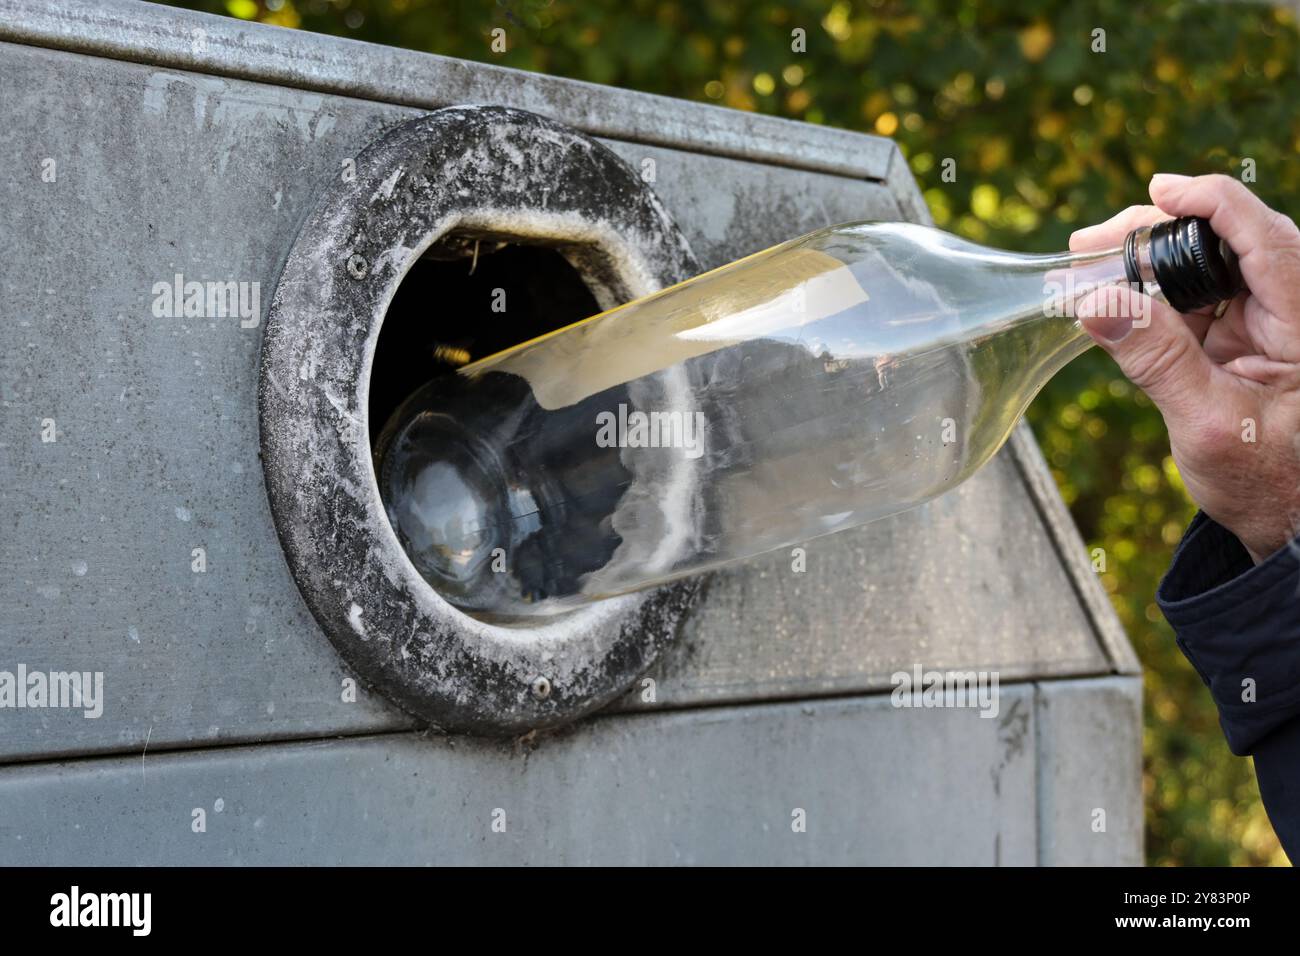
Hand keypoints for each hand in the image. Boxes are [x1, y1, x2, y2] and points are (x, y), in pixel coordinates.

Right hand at [1069, 173, 1299, 562]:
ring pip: (1209, 260)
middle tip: (1093, 243)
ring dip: (1149, 256)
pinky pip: (1196, 294)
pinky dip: (1152, 288)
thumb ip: (1156, 359)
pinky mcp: (1243, 335)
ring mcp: (1267, 320)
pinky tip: (1112, 293)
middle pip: (1231, 236)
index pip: (1264, 236)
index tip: (1159, 192)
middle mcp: (1292, 309)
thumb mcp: (1207, 423)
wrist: (1285, 519)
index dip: (1210, 201)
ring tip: (1090, 263)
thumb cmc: (1265, 481)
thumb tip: (1096, 304)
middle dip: (1160, 227)